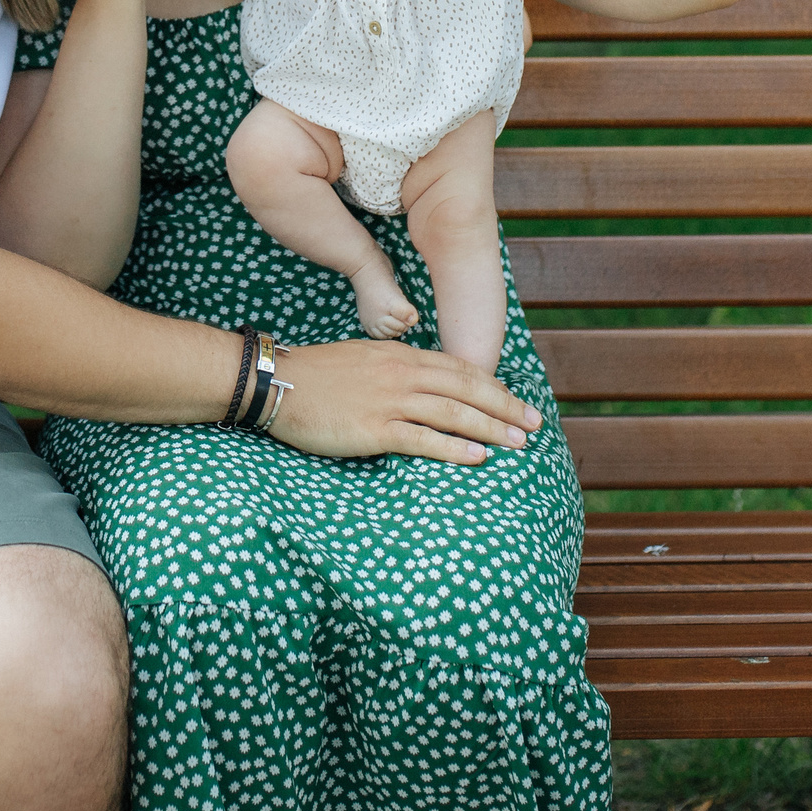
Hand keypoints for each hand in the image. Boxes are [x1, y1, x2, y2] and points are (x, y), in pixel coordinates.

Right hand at [270, 339, 542, 464]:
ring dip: (490, 428)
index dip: (493, 387)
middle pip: (466, 389)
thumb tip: (425, 385)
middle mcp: (401, 373)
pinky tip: (476, 456)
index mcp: (400, 354)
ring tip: (519, 443)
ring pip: (452, 413)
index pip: (459, 369)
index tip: (516, 402)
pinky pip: (422, 438)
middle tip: (534, 425)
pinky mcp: (373, 428)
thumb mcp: (364, 358)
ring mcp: (389, 400)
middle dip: (505, 407)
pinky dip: (452, 447)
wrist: (277, 382)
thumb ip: (396, 368)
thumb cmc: (317, 375)